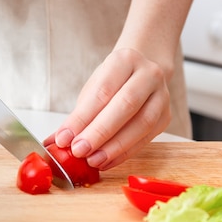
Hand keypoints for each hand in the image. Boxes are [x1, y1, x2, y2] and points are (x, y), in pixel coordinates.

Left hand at [47, 48, 171, 169]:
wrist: (142, 73)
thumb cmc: (114, 81)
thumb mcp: (92, 89)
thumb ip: (77, 115)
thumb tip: (54, 142)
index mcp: (125, 60)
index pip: (102, 91)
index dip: (82, 117)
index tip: (64, 138)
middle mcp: (148, 75)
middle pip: (125, 106)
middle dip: (99, 132)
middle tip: (79, 150)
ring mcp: (162, 96)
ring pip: (141, 124)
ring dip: (114, 147)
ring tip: (93, 160)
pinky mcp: (166, 117)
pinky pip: (146, 138)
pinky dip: (125, 153)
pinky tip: (107, 161)